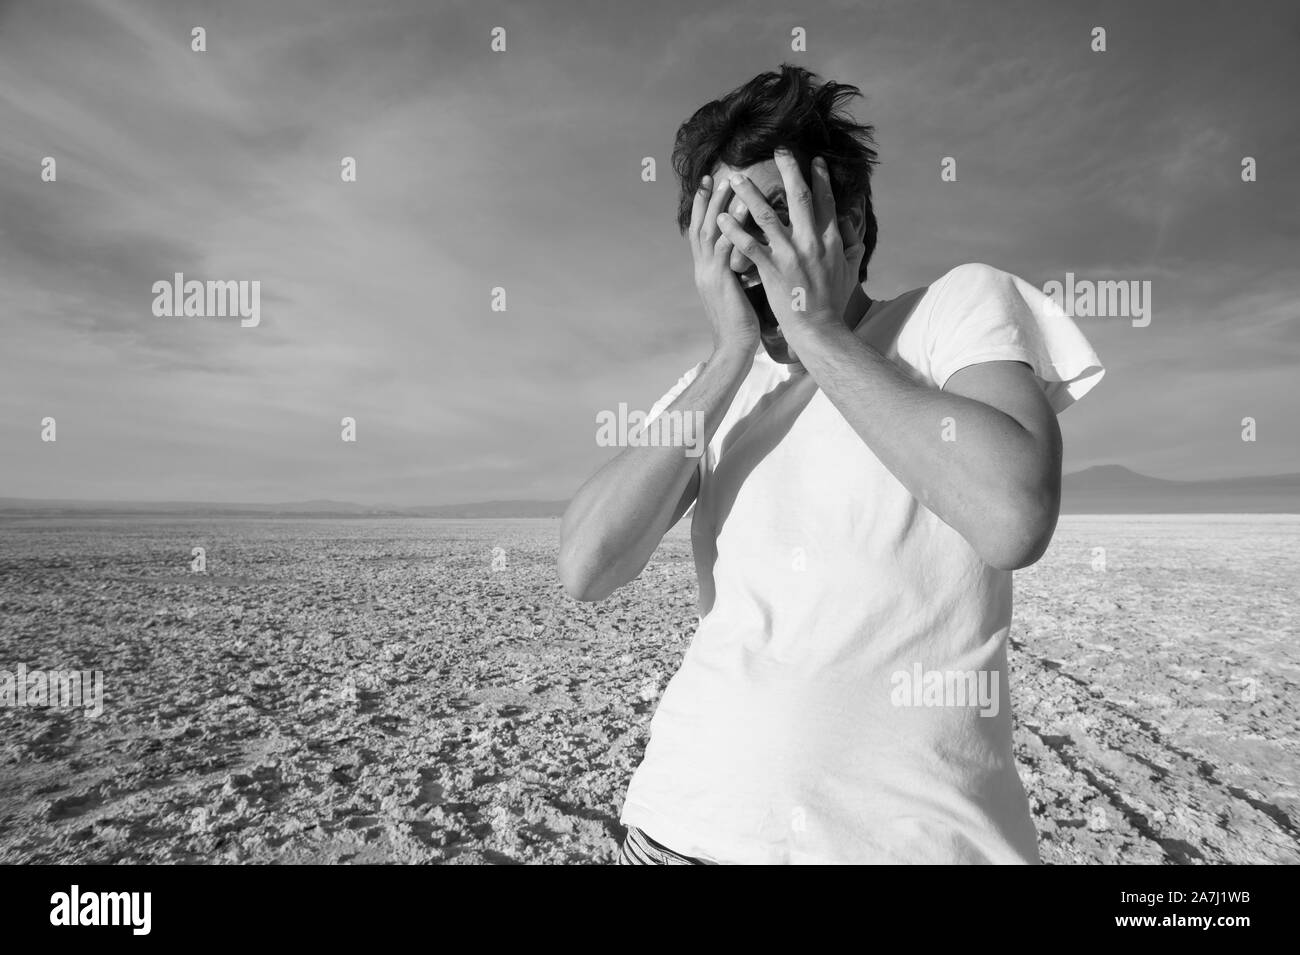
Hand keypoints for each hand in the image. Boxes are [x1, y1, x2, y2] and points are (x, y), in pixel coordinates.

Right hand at [689, 174, 758, 355]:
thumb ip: (738, 272)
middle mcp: (704, 268)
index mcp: (707, 271)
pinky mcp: (720, 280)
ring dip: (720, 204)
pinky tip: (745, 208)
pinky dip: (734, 225)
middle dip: (708, 199)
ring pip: (711, 230)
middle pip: (701, 225)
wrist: (735, 348)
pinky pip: (726, 246)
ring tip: (731, 181)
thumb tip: (751, 258)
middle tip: (715, 175)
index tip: (711, 187)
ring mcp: (709, 273)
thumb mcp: (736, 293)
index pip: (702, 234)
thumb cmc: (742, 325)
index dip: (705, 210)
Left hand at [715, 150, 864, 342]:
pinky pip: (748, 244)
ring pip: (767, 215)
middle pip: (799, 196)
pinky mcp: (771, 269)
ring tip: (736, 179)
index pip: (825, 201)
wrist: (819, 329)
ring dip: (750, 194)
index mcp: (830, 240)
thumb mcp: (850, 272)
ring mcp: (790, 254)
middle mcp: (811, 241)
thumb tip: (855, 234)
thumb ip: (852, 249)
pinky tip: (721, 218)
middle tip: (779, 149)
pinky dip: (734, 230)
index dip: (820, 179)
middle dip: (789, 169)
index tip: (814, 161)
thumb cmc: (833, 303)